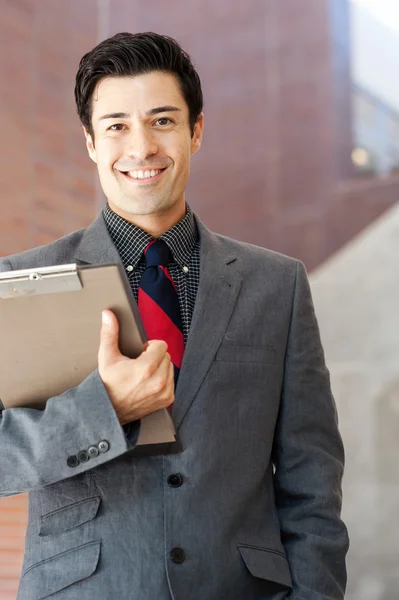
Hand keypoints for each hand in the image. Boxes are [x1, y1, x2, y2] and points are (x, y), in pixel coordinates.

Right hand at [98, 309, 173, 424]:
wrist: (108, 410)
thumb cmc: (107, 385)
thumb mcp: (106, 357)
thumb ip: (109, 333)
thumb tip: (108, 315)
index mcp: (146, 368)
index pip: (161, 345)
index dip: (150, 346)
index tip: (140, 353)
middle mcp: (158, 381)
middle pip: (166, 355)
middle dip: (155, 357)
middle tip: (139, 364)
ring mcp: (164, 392)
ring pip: (170, 367)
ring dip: (160, 368)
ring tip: (143, 375)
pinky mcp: (167, 399)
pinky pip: (171, 380)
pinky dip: (162, 379)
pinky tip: (148, 383)